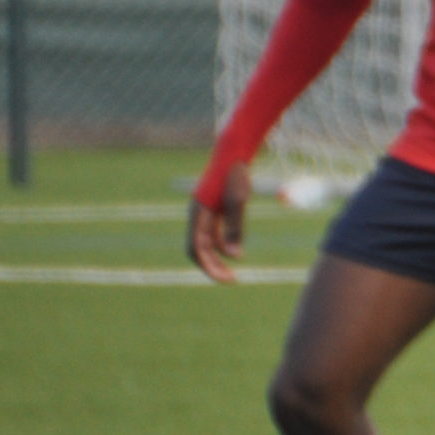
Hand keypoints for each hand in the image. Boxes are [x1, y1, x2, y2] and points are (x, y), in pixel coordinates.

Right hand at [186, 162, 250, 283]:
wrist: (234, 153)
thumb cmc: (235, 175)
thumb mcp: (238, 201)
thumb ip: (235, 229)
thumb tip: (235, 256)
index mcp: (198, 214)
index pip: (197, 248)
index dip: (209, 266)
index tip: (225, 279)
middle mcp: (196, 215)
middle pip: (199, 249)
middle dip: (212, 266)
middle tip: (231, 280)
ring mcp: (203, 213)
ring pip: (206, 243)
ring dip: (218, 258)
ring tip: (233, 272)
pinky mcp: (212, 210)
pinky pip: (213, 234)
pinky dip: (222, 245)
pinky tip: (235, 253)